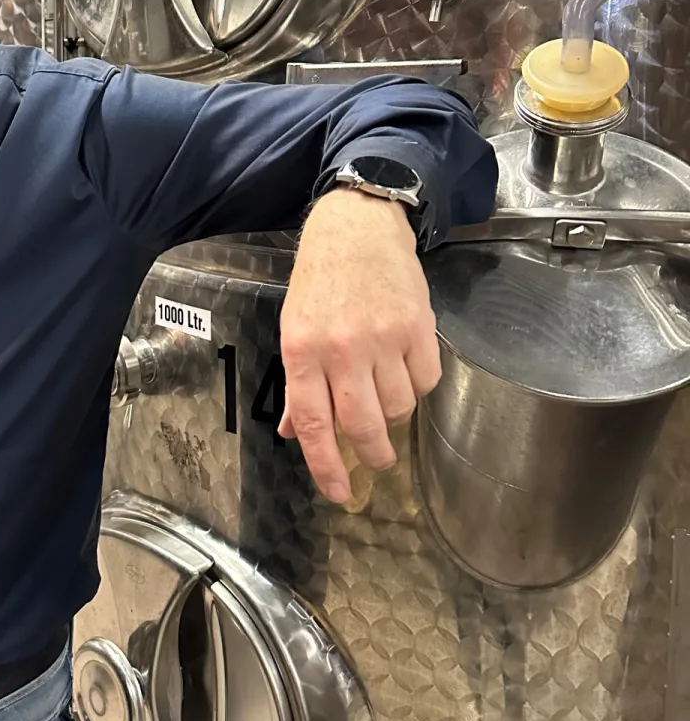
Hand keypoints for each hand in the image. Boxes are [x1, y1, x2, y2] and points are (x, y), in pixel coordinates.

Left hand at [278, 188, 440, 502]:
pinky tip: (405, 365)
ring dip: (394, 413)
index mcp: (302, 351)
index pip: (314, 424)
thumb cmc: (321, 281)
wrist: (357, 228)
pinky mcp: (418, 326)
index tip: (340, 493)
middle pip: (362, 425)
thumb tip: (295, 434)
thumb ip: (298, 385)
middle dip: (373, 454)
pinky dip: (419, 385)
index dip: (327, 466)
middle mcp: (341, 348)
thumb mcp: (294, 329)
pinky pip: (426, 381)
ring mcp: (382, 337)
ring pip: (399, 407)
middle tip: (378, 460)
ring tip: (385, 391)